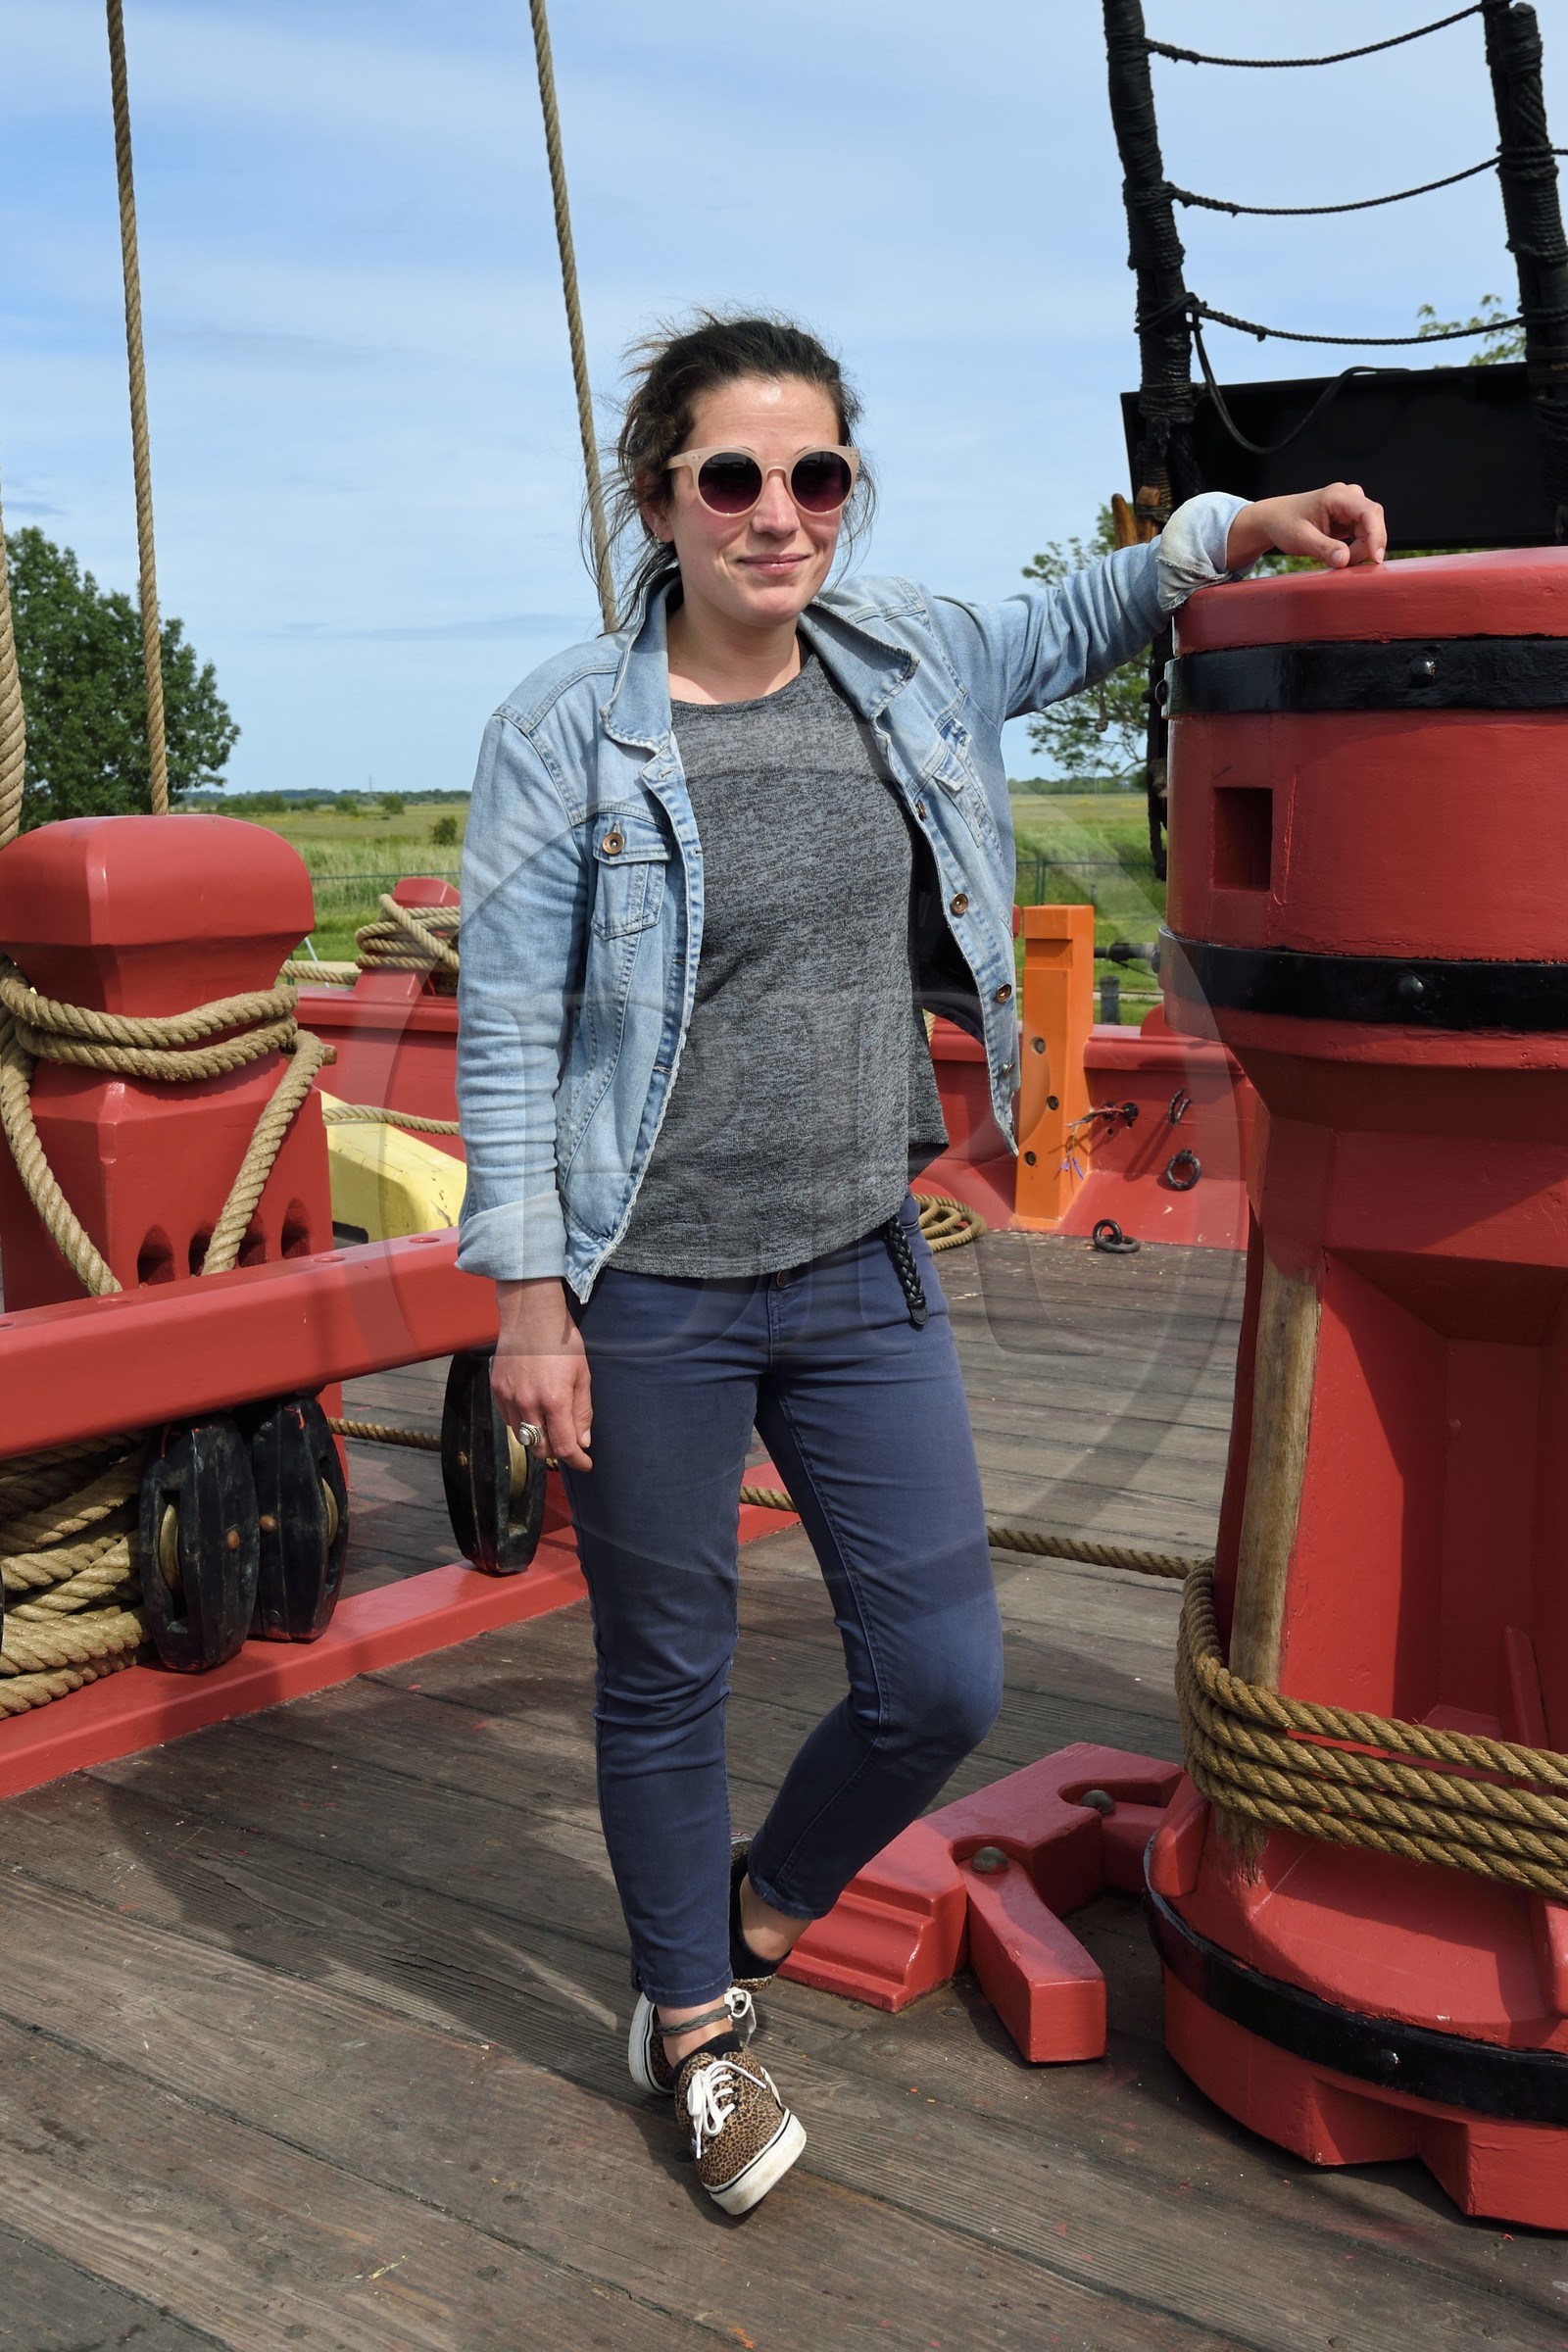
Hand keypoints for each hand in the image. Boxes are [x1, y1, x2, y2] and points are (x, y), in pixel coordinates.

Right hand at [490, 1277, 592, 1471]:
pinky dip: (523, 1422)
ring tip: (551, 1423)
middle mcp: (528, 1403)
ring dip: (538, 1437)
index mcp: (555, 1400)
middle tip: (569, 1441)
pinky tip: (533, 1409)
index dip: (577, 1461)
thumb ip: (582, 1411)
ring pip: (522, 1436)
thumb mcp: (582, 1375)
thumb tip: (583, 1442)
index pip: (564, 1446)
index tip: (585, 1464)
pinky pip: (509, 1419)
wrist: (530, 1315)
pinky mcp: (496, 1389)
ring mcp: (508, 1397)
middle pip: (540, 1448)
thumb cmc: (562, 1343)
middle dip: (557, 1451)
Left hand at [1226, 484, 1386, 573]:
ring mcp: (1351, 508)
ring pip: (1370, 532)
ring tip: (1335, 558)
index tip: (1375, 558)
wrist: (1274, 519)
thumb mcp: (1300, 539)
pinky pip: (1363, 536)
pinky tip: (1340, 555)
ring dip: (1359, 550)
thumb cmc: (1284, 524)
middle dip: (1364, 548)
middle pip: (1373, 524)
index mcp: (1338, 495)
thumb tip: (1345, 560)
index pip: (1370, 512)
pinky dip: (1356, 550)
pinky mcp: (1350, 519)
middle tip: (1342, 564)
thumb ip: (1323, 549)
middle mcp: (1349, 497)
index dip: (1377, 535)